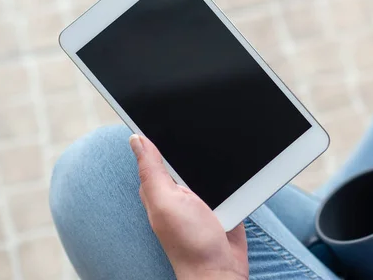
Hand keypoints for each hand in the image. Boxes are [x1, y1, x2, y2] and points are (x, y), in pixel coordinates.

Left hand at [129, 134, 247, 279]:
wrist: (222, 269)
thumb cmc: (189, 243)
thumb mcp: (166, 202)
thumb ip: (151, 172)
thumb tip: (136, 139)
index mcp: (159, 188)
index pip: (154, 152)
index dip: (156, 131)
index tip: (166, 108)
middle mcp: (178, 190)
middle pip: (183, 154)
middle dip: (192, 141)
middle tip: (204, 122)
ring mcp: (201, 196)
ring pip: (206, 164)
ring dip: (215, 158)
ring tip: (224, 143)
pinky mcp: (221, 202)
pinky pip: (226, 179)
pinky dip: (231, 174)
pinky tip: (236, 167)